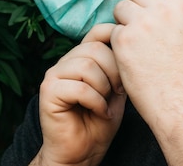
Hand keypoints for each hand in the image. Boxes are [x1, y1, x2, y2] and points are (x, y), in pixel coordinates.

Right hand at [35, 24, 126, 165]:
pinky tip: (100, 112)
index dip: (116, 40)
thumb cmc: (101, 120)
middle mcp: (65, 61)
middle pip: (95, 49)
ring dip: (104, 88)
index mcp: (81, 56)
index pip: (98, 31)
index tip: (129, 64)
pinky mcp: (48, 92)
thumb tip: (134, 40)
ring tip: (106, 103)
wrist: (83, 152)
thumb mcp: (118, 87)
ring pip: (87, 66)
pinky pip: (79, 88)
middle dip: (114, 72)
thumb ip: (120, 64)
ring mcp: (54, 75)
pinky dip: (96, 102)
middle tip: (118, 92)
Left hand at [110, 0, 182, 128]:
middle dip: (134, 3)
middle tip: (139, 24)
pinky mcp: (123, 40)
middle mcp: (162, 11)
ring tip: (136, 43)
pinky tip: (130, 59)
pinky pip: (113, 30)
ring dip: (123, 21)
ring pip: (120, 7)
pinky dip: (118, 43)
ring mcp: (141, 24)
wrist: (180, 103)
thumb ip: (173, 12)